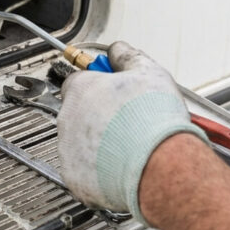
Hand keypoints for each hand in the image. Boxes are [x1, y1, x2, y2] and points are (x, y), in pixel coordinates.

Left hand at [57, 41, 206, 222]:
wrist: (161, 164)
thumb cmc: (155, 120)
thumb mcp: (149, 72)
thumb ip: (127, 56)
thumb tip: (118, 49)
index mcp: (81, 89)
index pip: (78, 82)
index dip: (98, 87)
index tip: (112, 92)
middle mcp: (68, 119)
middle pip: (78, 114)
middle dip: (99, 118)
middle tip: (127, 123)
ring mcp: (68, 151)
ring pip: (80, 144)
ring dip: (99, 145)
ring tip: (129, 147)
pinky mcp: (74, 179)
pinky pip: (84, 173)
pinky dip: (99, 173)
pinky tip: (122, 168)